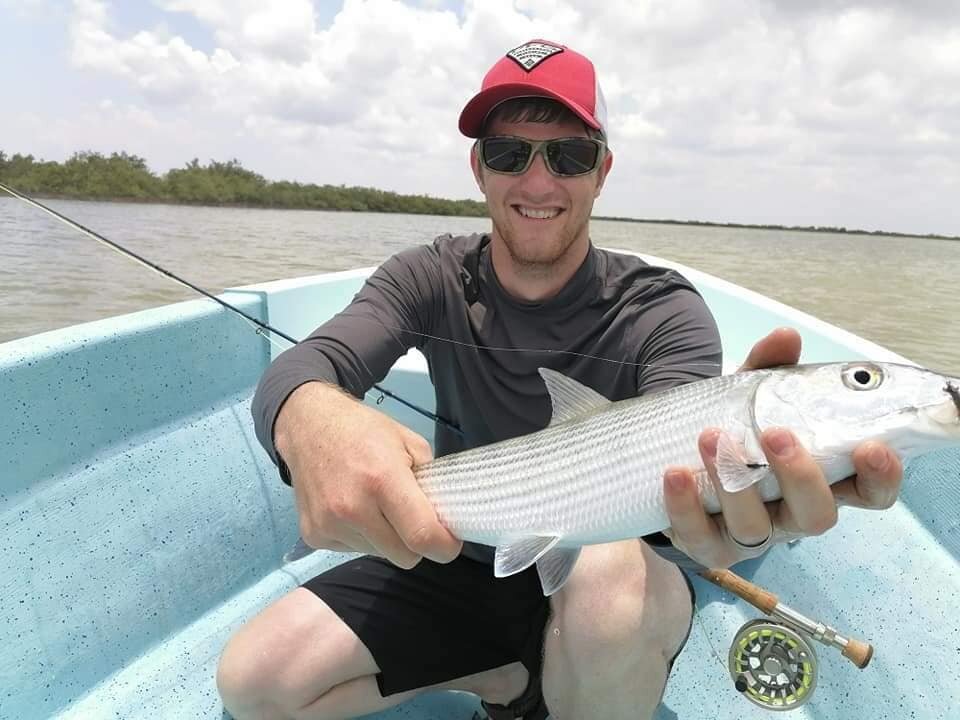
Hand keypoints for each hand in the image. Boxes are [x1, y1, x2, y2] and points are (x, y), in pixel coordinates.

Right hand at [274, 382, 461, 567]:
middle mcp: (353, 508)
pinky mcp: (314, 535)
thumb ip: (430, 481)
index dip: (444, 547)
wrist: (308, 426)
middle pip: (404, 556)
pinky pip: (353, 550)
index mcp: (383, 480)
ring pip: (379, 554)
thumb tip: (443, 517)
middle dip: (416, 544)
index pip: (422, 536)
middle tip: (413, 519)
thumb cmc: (364, 430)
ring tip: (375, 505)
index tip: (451, 542)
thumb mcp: (409, 443)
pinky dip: (361, 536)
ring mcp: (330, 525)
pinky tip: (353, 509)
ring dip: (386, 538)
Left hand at [661, 328, 903, 567]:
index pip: (867, 492)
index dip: (878, 477)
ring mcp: (750, 536)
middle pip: (816, 516)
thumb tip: (785, 337)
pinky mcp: (708, 545)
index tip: (871, 447)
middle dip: (800, 476)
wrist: (677, 458)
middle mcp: (791, 514)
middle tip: (776, 434)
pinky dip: (685, 506)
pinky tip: (674, 474)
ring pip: (754, 527)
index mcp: (819, 481)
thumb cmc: (734, 429)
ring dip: (733, 483)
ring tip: (710, 437)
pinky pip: (698, 537)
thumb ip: (770, 368)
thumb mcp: (751, 395)